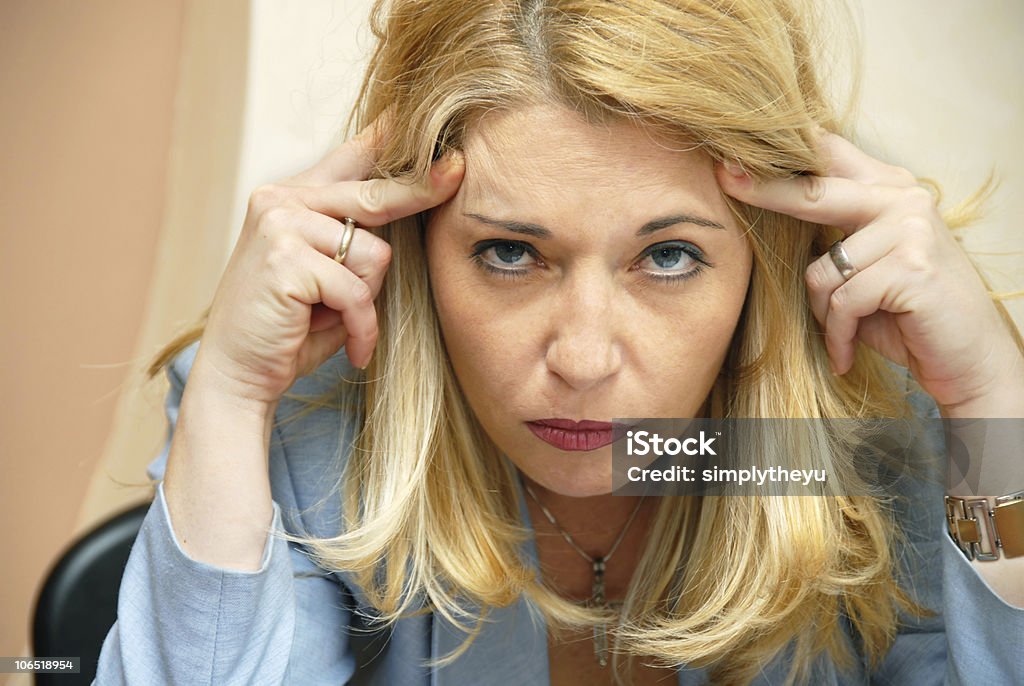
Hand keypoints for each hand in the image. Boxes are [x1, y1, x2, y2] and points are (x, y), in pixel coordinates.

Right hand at [198, 118, 464, 404]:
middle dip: (421, 191)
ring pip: (373, 253)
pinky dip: (361, 326)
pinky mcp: (285, 258)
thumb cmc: (291, 330)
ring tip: (341, 324)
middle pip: (375, 193)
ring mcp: (279, 224)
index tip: (420, 113)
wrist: (238, 375)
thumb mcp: (327, 275)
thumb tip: (412, 201)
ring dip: (368, 300)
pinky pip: (356, 290)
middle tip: (456, 171)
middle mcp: (280, 200)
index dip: (388, 138)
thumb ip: (355, 239)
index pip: (348, 158)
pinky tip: (350, 347)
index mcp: (291, 199)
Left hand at [715, 130, 1023, 412]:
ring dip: (823, 313)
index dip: (781, 152)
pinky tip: (848, 352)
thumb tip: (766, 199)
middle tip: (724, 178)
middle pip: (813, 191)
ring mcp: (910, 230)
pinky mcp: (911, 268)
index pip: (830, 155)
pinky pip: (841, 302)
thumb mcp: (867, 262)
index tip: (733, 152)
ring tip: (844, 332)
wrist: (968, 358)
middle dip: (764, 190)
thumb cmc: (906, 313)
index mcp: (889, 189)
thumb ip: (833, 230)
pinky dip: (838, 335)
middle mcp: (903, 198)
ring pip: (821, 270)